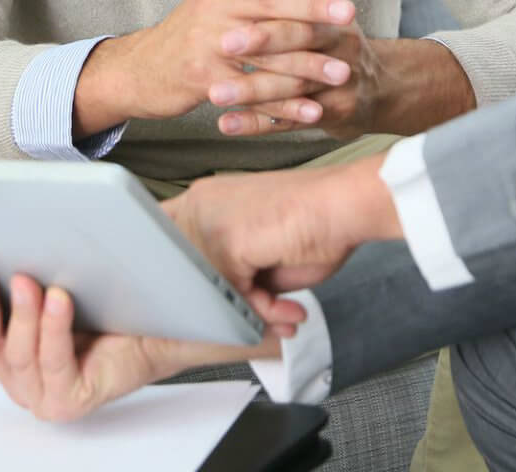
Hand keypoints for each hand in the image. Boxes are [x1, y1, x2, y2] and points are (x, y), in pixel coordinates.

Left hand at [0, 269, 283, 422]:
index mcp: (90, 387)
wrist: (138, 296)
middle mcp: (48, 385)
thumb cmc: (165, 312)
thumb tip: (290, 322)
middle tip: (25, 277)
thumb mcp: (207, 323)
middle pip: (15, 362)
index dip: (52, 341)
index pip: (59, 380)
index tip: (62, 296)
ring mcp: (17, 364)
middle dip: (14, 320)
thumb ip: (250, 327)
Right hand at [77, 0, 357, 132]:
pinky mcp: (204, 77)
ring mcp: (209, 40)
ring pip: (267, 50)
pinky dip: (285, 105)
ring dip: (308, 64)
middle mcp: (217, 3)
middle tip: (351, 15)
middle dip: (315, 7)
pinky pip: (253, 93)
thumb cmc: (195, 34)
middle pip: (273, 1)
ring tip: (342, 73)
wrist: (141, 69)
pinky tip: (312, 112)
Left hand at [162, 157, 402, 303]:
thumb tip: (222, 309)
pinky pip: (235, 296)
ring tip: (285, 315)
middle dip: (228, 302)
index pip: (172, 246)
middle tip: (268, 316)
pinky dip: (264, 311)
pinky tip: (289, 310)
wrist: (343, 207)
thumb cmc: (314, 225)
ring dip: (251, 311)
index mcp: (207, 200)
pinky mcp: (227, 242)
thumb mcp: (262, 256)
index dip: (192, 278)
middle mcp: (201, 205)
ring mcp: (209, 222)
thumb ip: (234, 275)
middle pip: (186, 273)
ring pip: (212, 289)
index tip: (230, 300)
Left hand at [212, 0, 390, 137]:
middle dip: (261, 39)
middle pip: (300, 35)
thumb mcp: (322, 10)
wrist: (380, 89)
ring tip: (215, 95)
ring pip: (293, 83)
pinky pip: (292, 120)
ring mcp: (342, 77)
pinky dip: (257, 123)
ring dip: (252, 90)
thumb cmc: (333, 43)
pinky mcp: (336, 111)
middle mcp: (342, 39)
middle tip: (223, 43)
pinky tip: (226, 124)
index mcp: (333, 6)